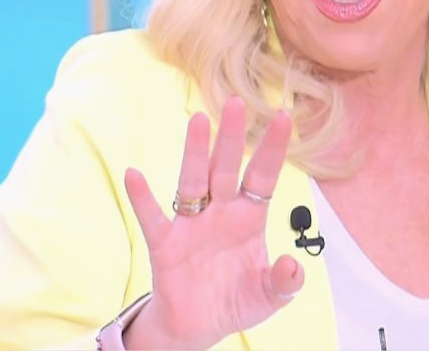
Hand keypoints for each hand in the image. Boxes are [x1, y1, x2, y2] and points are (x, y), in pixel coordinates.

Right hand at [122, 97, 302, 348]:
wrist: (198, 327)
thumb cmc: (236, 301)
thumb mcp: (270, 297)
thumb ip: (285, 281)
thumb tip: (293, 265)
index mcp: (249, 217)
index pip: (263, 176)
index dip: (272, 148)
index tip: (283, 117)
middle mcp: (220, 212)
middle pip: (226, 168)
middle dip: (232, 138)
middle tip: (237, 102)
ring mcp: (192, 225)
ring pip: (193, 181)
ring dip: (195, 152)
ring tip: (198, 121)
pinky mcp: (166, 245)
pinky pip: (153, 218)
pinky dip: (143, 198)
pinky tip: (135, 174)